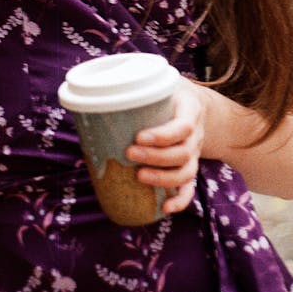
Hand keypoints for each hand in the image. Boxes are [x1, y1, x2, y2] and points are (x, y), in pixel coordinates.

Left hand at [125, 77, 205, 214]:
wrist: (196, 105)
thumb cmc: (170, 94)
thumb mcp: (161, 82)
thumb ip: (137, 85)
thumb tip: (97, 89)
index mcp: (189, 111)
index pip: (183, 126)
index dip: (162, 135)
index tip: (138, 136)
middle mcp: (195, 135)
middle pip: (184, 152)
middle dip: (156, 157)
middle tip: (129, 153)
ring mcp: (194, 154)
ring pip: (187, 172)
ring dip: (164, 178)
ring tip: (140, 176)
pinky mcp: (189, 168)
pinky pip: (190, 188)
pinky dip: (180, 201)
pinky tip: (165, 208)